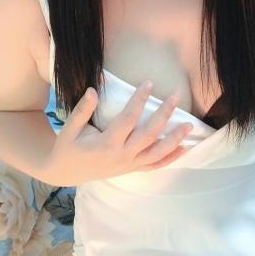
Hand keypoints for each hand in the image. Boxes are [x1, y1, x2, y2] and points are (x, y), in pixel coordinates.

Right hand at [47, 81, 193, 185]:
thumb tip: (93, 89)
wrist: (65, 172)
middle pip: (149, 135)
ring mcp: (128, 165)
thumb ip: (82, 110)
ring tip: (189, 125)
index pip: (129, 118)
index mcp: (106, 144)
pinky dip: (171, 158)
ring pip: (157, 153)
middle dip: (164, 115)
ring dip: (175, 139)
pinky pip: (155, 166)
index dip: (140, 100)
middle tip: (176, 97)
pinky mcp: (131, 169)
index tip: (149, 83)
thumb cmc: (68, 147)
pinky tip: (184, 148)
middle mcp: (122, 156)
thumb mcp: (70, 128)